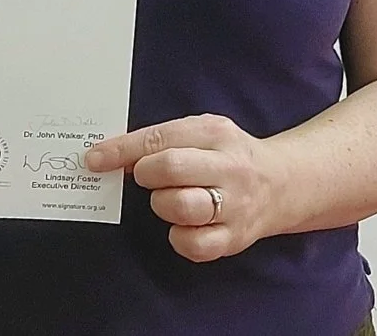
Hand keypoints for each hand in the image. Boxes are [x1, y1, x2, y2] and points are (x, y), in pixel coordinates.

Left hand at [85, 114, 278, 262]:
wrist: (282, 183)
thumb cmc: (227, 154)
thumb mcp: (201, 131)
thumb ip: (163, 139)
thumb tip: (113, 156)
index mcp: (214, 133)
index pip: (159, 139)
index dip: (121, 150)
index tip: (94, 159)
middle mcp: (228, 167)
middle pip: (170, 169)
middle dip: (145, 174)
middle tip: (145, 176)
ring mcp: (234, 205)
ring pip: (182, 207)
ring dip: (162, 203)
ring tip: (168, 197)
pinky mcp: (235, 238)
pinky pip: (194, 244)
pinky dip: (179, 236)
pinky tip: (182, 224)